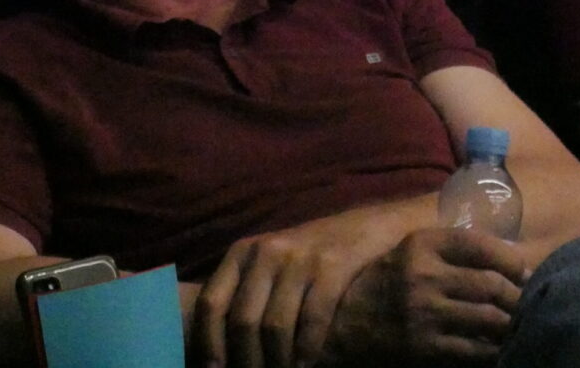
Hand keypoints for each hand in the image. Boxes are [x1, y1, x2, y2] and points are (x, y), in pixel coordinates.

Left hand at [191, 208, 414, 367]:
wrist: (371, 226)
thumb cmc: (314, 254)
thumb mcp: (272, 264)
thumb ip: (247, 294)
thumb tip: (220, 348)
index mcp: (244, 252)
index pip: (212, 303)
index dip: (208, 344)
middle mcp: (267, 251)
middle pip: (242, 321)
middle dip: (245, 362)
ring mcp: (301, 257)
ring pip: (274, 326)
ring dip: (276, 362)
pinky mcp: (333, 265)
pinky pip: (311, 319)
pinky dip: (306, 350)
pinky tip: (307, 364)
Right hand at [322, 228, 525, 366]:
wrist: (344, 327)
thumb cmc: (388, 283)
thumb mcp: (413, 253)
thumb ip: (452, 249)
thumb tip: (511, 256)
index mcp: (423, 244)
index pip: (481, 245)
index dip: (511, 260)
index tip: (523, 271)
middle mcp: (424, 275)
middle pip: (492, 285)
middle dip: (518, 296)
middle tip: (528, 302)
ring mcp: (424, 313)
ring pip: (489, 318)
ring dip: (511, 323)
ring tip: (520, 324)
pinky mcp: (424, 347)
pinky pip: (474, 350)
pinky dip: (494, 350)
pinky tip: (500, 348)